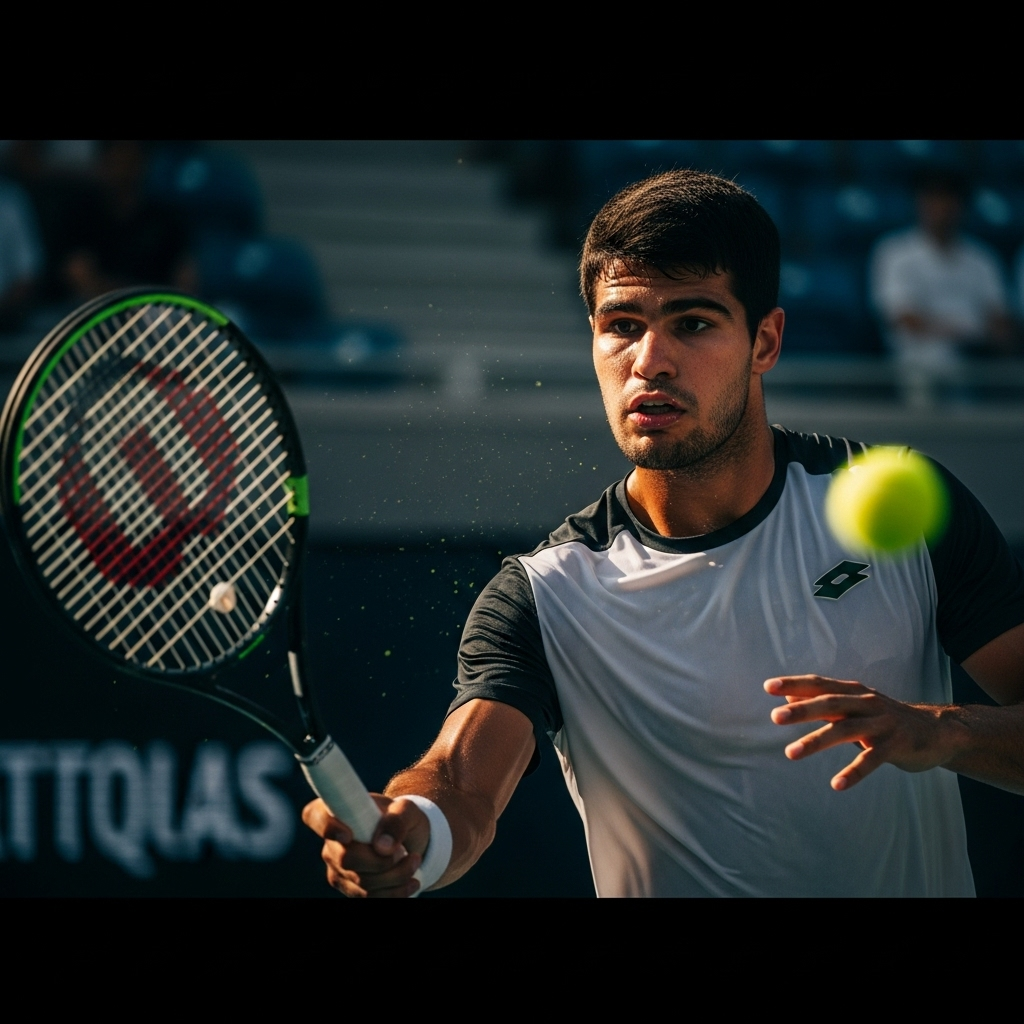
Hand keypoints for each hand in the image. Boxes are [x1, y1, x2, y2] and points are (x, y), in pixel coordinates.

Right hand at [301, 795, 430, 897]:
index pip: (315, 815)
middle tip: (407, 853)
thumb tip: (382, 847)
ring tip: (414, 862)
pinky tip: (411, 881)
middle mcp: (331, 841)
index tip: (347, 835)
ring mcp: (337, 867)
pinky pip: (368, 897)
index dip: (326, 826)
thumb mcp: (406, 810)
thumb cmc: (402, 818)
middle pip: (346, 859)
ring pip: (362, 883)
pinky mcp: (348, 887)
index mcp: (338, 811)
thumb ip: (396, 821)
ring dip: (395, 876)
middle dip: (382, 862)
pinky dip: (395, 892)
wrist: (409, 840)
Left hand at [763, 675, 955, 790]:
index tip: (768, 686)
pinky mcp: (896, 745)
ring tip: (790, 753)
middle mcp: (867, 703)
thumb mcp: (854, 706)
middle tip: (774, 717)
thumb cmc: (885, 719)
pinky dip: (853, 772)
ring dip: (816, 741)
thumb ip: (823, 702)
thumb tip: (788, 698)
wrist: (937, 731)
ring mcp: (882, 723)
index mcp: (854, 692)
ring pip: (845, 730)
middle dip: (802, 710)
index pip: (819, 684)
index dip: (794, 684)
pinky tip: (836, 784)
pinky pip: (871, 760)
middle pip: (830, 703)